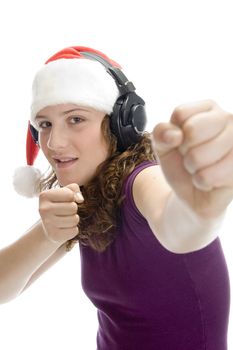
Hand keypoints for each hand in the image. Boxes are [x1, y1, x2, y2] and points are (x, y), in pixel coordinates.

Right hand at [39, 183, 83, 243]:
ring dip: (74, 219)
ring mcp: (47, 224)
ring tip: (65, 219)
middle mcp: (43, 209)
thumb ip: (75, 189)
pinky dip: (73, 229)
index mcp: (44, 196)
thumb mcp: (66, 192)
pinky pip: (74, 231)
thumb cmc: (60, 205)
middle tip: (65, 212)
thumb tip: (80, 200)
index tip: (64, 201)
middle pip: (73, 207)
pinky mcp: (53, 235)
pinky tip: (64, 228)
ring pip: (75, 219)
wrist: (50, 226)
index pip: (70, 194)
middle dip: (73, 209)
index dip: (72, 198)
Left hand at [152, 100, 232, 218]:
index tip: (181, 142)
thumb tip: (174, 135)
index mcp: (209, 108)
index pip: (181, 114)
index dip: (173, 134)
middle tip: (192, 157)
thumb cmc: (180, 162)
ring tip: (201, 168)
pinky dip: (201, 182)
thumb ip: (161, 133)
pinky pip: (206, 177)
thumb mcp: (163, 145)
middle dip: (184, 151)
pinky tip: (210, 180)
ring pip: (198, 156)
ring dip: (192, 168)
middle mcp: (229, 119)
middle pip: (192, 131)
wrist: (193, 192)